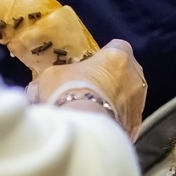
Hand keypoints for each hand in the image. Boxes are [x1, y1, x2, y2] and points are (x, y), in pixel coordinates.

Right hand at [31, 39, 146, 138]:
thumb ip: (51, 79)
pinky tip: (100, 127)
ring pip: (128, 98)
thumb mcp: (50, 77)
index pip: (117, 47)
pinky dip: (116, 123)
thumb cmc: (68, 90)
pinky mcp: (136, 125)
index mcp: (118, 56)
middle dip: (112, 79)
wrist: (82, 126)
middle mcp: (135, 76)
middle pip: (126, 73)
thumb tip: (36, 89)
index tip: (92, 65)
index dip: (105, 56)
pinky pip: (127, 121)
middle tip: (92, 89)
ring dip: (116, 102)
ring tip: (94, 112)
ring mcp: (139, 102)